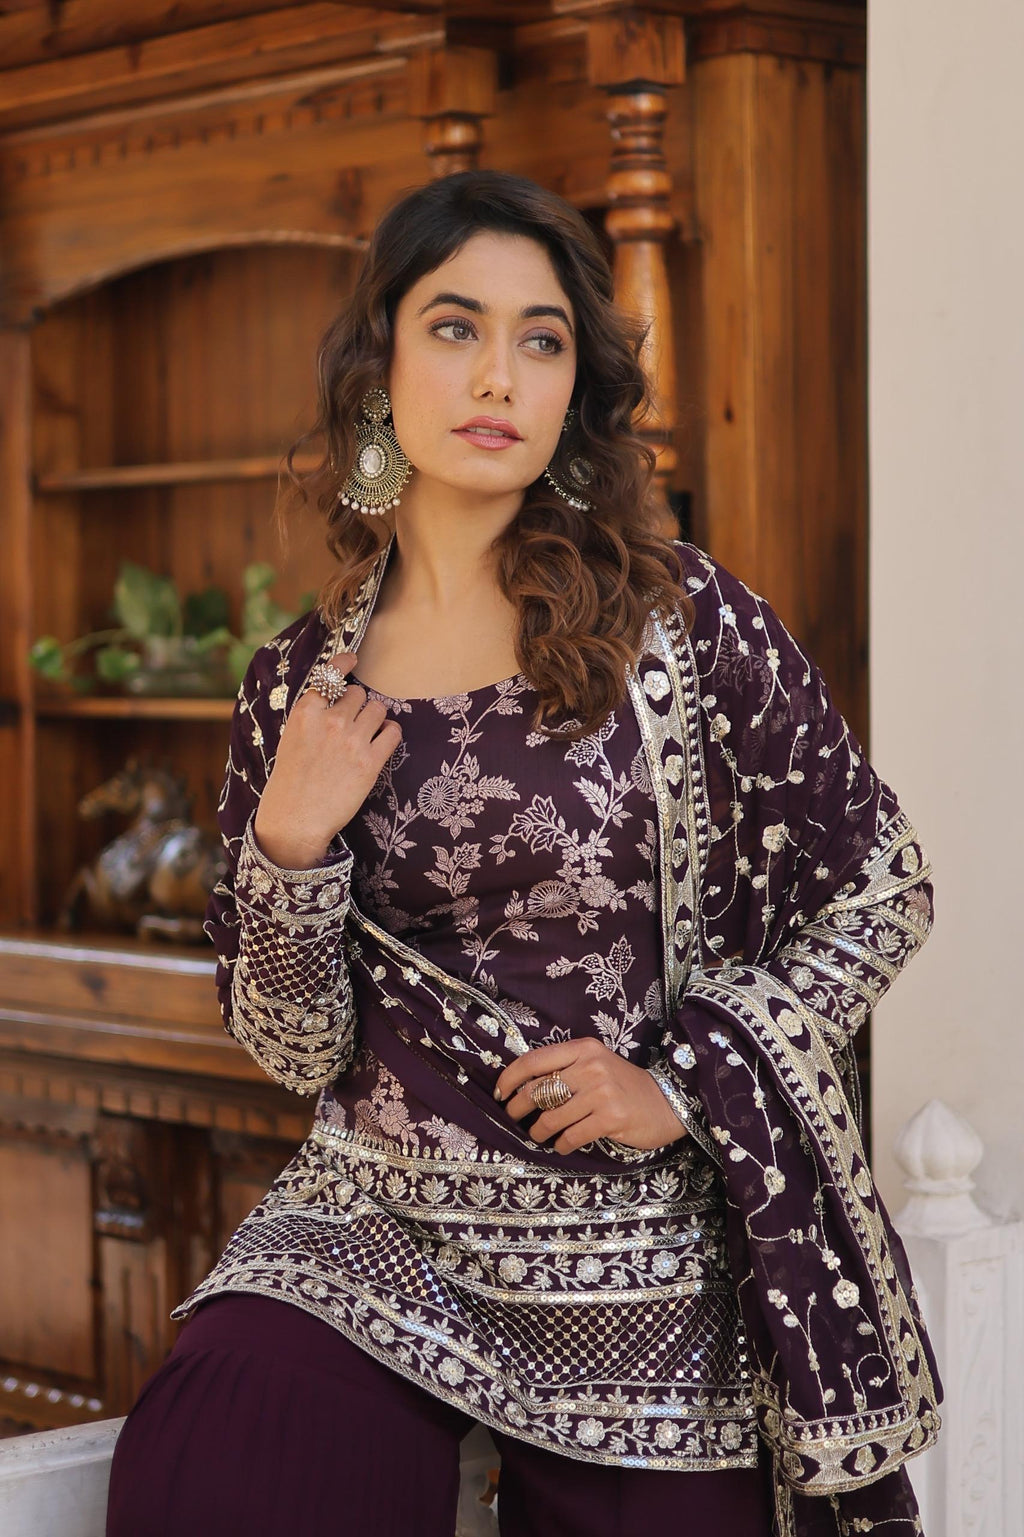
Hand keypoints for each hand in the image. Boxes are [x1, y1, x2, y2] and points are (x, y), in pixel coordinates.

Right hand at [253, 652, 402, 869]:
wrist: (296, 819)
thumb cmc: (291, 781)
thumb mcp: (292, 738)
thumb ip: (312, 715)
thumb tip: (337, 697)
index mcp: (306, 713)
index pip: (330, 676)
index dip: (343, 664)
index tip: (353, 658)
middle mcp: (330, 721)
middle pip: (359, 694)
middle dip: (358, 706)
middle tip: (352, 724)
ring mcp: (352, 740)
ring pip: (379, 709)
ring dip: (376, 718)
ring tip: (367, 734)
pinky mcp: (371, 761)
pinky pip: (393, 732)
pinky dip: (391, 734)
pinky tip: (383, 741)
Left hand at [493, 1036, 688, 1154]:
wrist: (667, 1102)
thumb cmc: (624, 1085)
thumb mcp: (596, 1064)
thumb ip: (566, 1069)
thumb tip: (524, 1088)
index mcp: (583, 1048)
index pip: (534, 1060)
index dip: (510, 1078)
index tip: (499, 1093)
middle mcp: (591, 1066)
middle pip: (538, 1090)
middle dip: (518, 1107)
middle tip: (513, 1117)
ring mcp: (601, 1092)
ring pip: (551, 1117)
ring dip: (538, 1131)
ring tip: (539, 1134)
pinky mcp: (610, 1118)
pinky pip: (571, 1136)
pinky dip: (560, 1144)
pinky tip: (561, 1145)